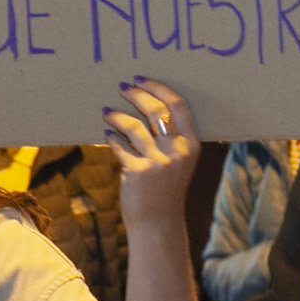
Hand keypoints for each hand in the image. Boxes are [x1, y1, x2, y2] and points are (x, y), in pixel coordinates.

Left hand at [103, 77, 197, 224]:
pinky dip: (112, 137)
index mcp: (192, 144)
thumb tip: (145, 108)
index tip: (141, 79)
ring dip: (117, 115)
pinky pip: (120, 146)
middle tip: (122, 87)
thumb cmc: (165, 189)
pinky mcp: (138, 171)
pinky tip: (107, 133)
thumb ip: (170, 140)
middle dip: (136, 94)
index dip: (158, 88)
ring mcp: (159, 161)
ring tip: (107, 112)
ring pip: (133, 126)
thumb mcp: (178, 163)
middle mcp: (178, 150)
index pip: (177, 106)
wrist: (158, 221)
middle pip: (155, 110)